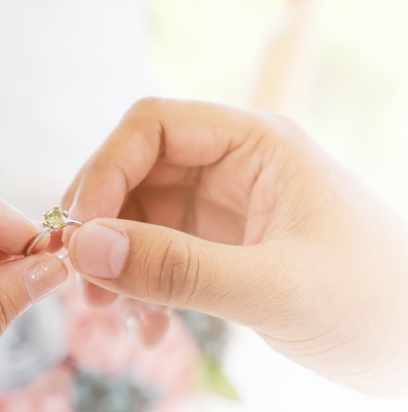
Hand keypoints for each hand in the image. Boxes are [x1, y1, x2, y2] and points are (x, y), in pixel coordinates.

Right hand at [62, 98, 407, 396]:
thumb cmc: (375, 304)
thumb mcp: (274, 287)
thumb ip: (177, 269)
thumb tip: (85, 249)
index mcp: (255, 145)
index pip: (153, 126)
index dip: (105, 169)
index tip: (80, 230)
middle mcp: (232, 168)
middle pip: (136, 172)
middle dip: (102, 224)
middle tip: (82, 279)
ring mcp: (223, 210)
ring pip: (140, 219)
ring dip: (115, 264)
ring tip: (110, 312)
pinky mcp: (219, 249)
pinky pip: (159, 256)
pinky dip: (142, 289)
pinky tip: (149, 329)